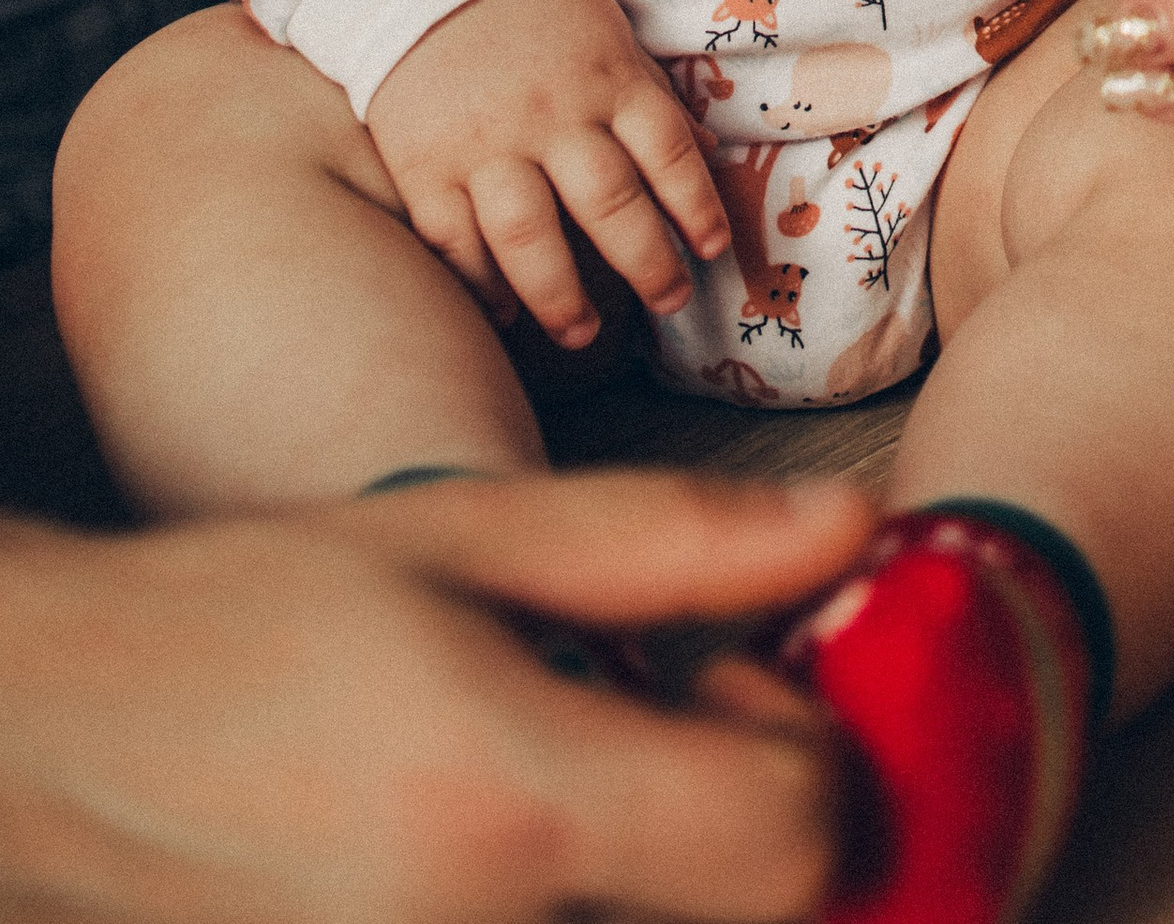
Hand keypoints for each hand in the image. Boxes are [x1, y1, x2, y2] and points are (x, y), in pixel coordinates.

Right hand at [0, 467, 873, 923]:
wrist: (61, 732)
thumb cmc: (254, 616)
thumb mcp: (469, 536)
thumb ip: (673, 544)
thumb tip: (854, 528)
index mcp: (523, 803)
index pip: (794, 842)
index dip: (806, 754)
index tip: (732, 681)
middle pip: (739, 909)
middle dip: (741, 808)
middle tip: (660, 712)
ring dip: (658, 856)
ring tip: (563, 758)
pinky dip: (573, 891)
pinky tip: (501, 820)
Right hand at [367, 0, 731, 347]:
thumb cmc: (536, 13)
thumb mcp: (609, 38)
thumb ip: (652, 99)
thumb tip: (713, 154)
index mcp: (606, 79)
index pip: (667, 151)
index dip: (696, 207)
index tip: (711, 250)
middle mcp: (549, 116)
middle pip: (608, 203)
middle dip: (647, 264)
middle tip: (669, 301)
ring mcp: (484, 145)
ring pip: (529, 237)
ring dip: (561, 298)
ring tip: (582, 334)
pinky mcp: (424, 166)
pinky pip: (453, 240)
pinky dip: (479, 284)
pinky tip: (504, 311)